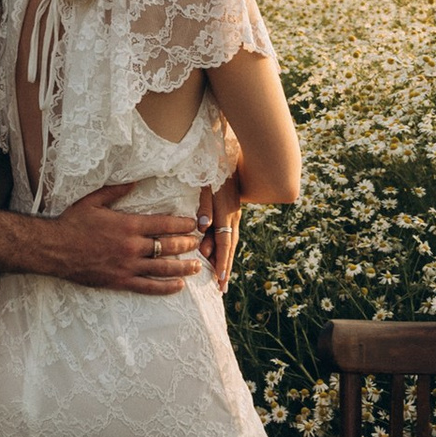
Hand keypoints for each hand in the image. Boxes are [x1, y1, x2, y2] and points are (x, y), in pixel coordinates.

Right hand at [49, 183, 200, 293]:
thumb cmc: (72, 223)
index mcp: (128, 225)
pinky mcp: (119, 281)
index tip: (193, 224)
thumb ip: (116, 191)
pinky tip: (178, 286)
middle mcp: (132, 246)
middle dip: (186, 245)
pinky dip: (165, 288)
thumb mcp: (93, 201)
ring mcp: (127, 266)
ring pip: (162, 268)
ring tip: (196, 267)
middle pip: (167, 246)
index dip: (181, 224)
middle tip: (198, 244)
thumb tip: (135, 181)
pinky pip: (147, 287)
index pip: (163, 224)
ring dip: (182, 267)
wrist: (54, 249)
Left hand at [198, 169, 244, 291]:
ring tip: (219, 274)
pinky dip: (224, 244)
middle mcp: (232, 214)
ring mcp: (233, 211)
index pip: (224, 243)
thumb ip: (204, 205)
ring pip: (229, 239)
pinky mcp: (231, 206)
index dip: (222, 262)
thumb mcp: (206, 183)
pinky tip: (218, 250)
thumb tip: (202, 228)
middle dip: (226, 267)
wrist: (230, 149)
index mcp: (226, 211)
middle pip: (229, 245)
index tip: (219, 281)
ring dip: (224, 257)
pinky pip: (228, 230)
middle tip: (221, 287)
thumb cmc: (212, 166)